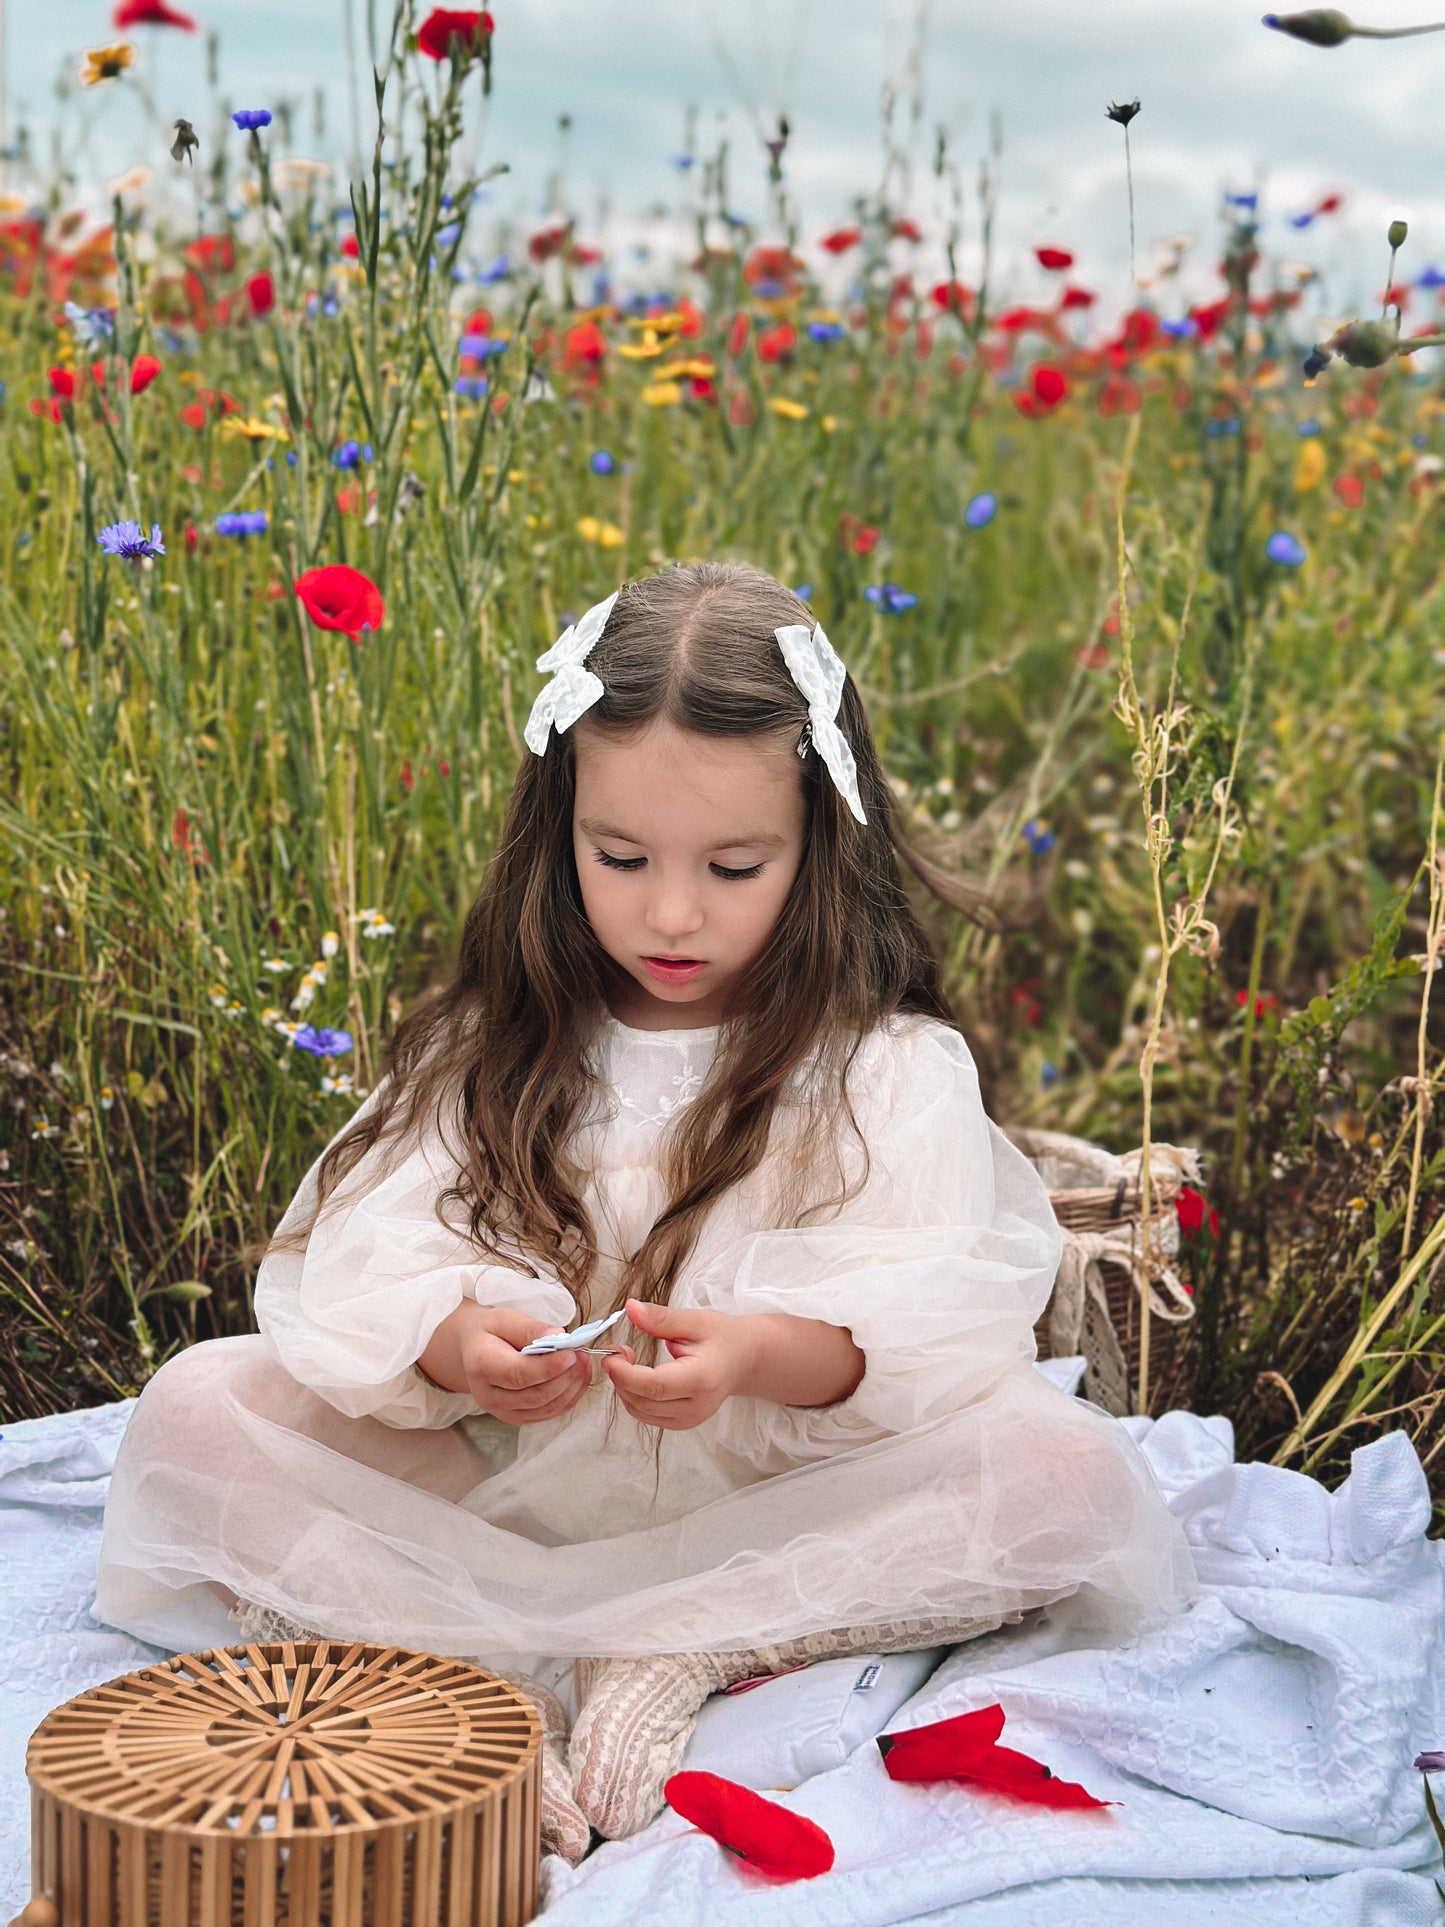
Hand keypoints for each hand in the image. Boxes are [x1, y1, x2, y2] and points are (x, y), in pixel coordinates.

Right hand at [460, 1305, 593, 1425]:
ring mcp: (501, 1411)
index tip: (571, 1354)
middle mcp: (488, 1395)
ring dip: (571, 1387)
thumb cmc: (490, 1331)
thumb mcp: (505, 1319)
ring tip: (583, 1363)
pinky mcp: (516, 1417)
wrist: (474, 1350)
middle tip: (582, 1354)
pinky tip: (578, 1378)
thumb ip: (530, 1328)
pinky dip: (568, 1397)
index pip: (518, 1374)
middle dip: (565, 1377)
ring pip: (545, 1408)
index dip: (548, 1368)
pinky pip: (548, 1413)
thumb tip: (558, 1336)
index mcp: (481, 1366)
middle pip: (534, 1395)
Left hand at [602, 1298, 755, 1431]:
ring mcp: (690, 1419)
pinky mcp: (683, 1423)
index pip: (654, 1387)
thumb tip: (631, 1308)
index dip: (625, 1374)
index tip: (610, 1354)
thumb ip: (661, 1318)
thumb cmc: (724, 1338)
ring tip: (629, 1360)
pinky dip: (634, 1396)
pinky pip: (647, 1415)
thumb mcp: (695, 1320)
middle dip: (620, 1377)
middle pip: (643, 1402)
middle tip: (617, 1350)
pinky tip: (639, 1376)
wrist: (746, 1359)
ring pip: (641, 1412)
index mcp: (702, 1380)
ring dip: (625, 1387)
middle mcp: (697, 1406)